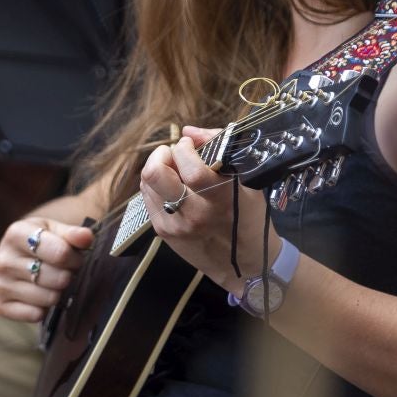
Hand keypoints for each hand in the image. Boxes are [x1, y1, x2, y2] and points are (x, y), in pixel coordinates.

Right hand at [0, 217, 95, 322]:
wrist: (20, 255)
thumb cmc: (43, 242)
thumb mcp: (57, 231)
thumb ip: (74, 234)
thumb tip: (86, 237)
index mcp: (16, 234)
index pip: (60, 253)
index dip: (75, 258)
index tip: (75, 258)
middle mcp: (2, 259)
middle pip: (56, 278)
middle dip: (67, 276)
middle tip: (64, 272)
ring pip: (47, 298)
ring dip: (57, 293)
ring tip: (52, 283)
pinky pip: (34, 315)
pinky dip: (44, 310)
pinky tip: (40, 298)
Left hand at [140, 128, 259, 290]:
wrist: (243, 265)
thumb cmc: (249, 218)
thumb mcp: (246, 182)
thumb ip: (219, 147)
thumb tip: (188, 131)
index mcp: (220, 200)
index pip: (190, 168)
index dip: (185, 148)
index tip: (191, 145)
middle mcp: (194, 214)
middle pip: (155, 174)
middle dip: (162, 154)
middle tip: (175, 155)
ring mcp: (175, 225)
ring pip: (147, 183)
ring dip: (158, 168)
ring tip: (175, 171)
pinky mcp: (163, 233)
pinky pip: (147, 198)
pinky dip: (156, 186)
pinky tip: (172, 187)